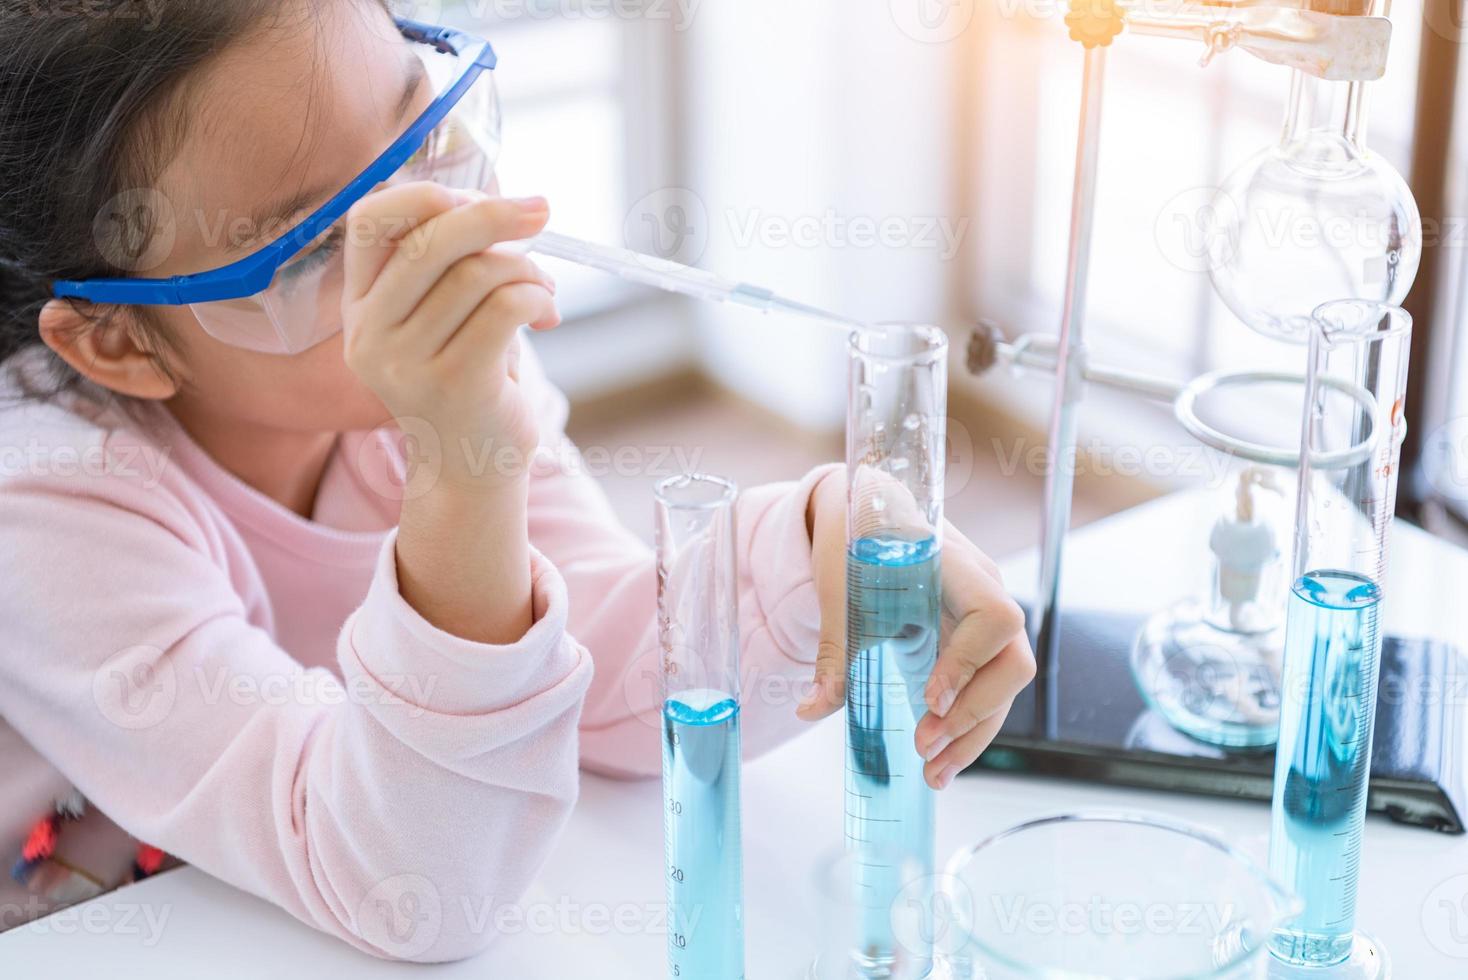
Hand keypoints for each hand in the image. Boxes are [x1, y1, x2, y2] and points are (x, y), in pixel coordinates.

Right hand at [342, 181, 559, 487]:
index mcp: (360, 305)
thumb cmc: (468, 377)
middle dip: (494, 214)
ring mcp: (406, 363)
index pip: (367, 221)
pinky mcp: (453, 384)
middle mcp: (370, 333)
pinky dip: (536, 296)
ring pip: (476, 273)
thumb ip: (454, 262)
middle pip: (429, 239)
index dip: (423, 195)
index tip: (473, 196)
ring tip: (545, 291)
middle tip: (541, 210)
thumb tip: (504, 205)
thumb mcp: (446, 314)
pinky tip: (545, 312)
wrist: (469, 469)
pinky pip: (503, 307)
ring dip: (527, 268)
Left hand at [797, 470, 1035, 789]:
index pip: (993, 616)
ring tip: (934, 773)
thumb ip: (832, 648)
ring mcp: (983, 618)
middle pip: (1012, 661)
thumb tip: (811, 708)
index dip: (969, 661)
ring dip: (974, 734)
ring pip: (1004, 684)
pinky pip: (987, 687)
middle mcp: (982, 591)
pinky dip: (968, 726)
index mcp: (952, 566)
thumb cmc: (854, 535)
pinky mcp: (973, 640)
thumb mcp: (837, 587)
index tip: (930, 696)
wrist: (863, 510)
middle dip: (974, 713)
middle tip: (926, 748)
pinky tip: (942, 759)